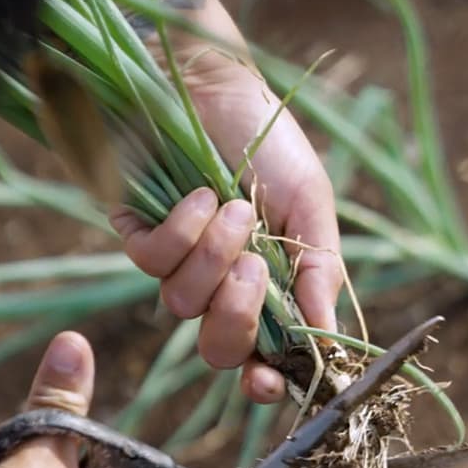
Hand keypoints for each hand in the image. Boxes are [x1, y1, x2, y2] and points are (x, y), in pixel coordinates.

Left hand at [101, 0, 341, 404]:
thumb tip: (329, 340)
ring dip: (213, 255)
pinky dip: (181, 229)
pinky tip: (198, 194)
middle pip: (218, 350)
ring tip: (234, 205)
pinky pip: (151, 261)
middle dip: (236, 316)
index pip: (265, 359)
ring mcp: (179, 266)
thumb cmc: (273, 145)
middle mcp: (223, 288)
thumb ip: (321, 272)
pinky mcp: (139, 234)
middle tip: (254, 267)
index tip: (270, 382)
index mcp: (271, 290)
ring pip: (182, 305)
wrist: (218, 85)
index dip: (265, 382)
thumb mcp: (311, 206)